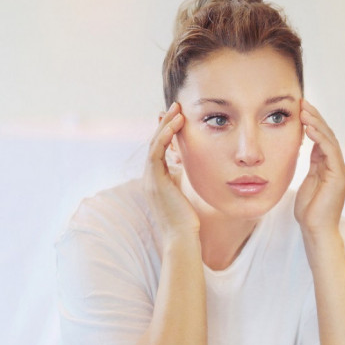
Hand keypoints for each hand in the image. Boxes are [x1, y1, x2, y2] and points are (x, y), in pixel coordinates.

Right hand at [142, 103, 199, 244]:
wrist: (183, 238)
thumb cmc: (188, 221)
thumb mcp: (187, 194)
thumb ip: (186, 180)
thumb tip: (194, 168)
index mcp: (156, 181)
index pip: (158, 149)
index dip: (166, 131)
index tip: (177, 117)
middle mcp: (149, 178)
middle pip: (154, 142)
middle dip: (165, 123)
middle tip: (176, 106)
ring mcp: (150, 179)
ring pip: (154, 143)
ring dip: (165, 124)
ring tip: (177, 109)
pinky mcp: (155, 180)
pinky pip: (156, 151)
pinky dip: (165, 135)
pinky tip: (176, 124)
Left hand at [294, 100, 344, 235]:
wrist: (316, 230)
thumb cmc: (309, 211)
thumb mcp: (306, 182)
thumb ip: (309, 166)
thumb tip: (304, 151)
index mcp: (328, 166)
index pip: (321, 138)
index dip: (311, 123)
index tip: (299, 109)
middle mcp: (336, 166)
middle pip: (327, 135)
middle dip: (314, 117)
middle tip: (302, 102)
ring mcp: (339, 170)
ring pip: (329, 139)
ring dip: (316, 123)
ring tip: (304, 110)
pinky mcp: (338, 175)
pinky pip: (330, 151)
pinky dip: (320, 137)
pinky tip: (309, 127)